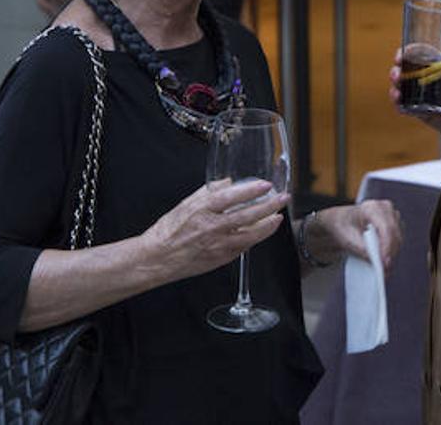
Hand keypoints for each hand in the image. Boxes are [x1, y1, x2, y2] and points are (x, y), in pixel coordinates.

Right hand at [139, 179, 288, 281]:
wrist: (157, 258)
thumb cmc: (168, 231)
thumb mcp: (186, 204)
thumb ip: (209, 192)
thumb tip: (229, 182)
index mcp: (202, 210)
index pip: (231, 197)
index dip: (250, 190)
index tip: (265, 185)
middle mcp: (212, 227)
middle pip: (247, 215)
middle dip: (269, 206)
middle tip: (282, 198)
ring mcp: (218, 245)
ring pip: (250, 234)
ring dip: (268, 225)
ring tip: (279, 216)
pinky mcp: (221, 258)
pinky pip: (244, 247)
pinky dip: (256, 238)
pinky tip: (263, 231)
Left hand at [306, 200, 403, 270]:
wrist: (342, 222)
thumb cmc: (343, 228)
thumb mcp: (348, 240)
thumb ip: (362, 250)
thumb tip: (376, 262)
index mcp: (371, 208)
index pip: (386, 228)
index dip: (387, 246)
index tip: (385, 263)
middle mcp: (385, 208)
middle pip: (394, 234)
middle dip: (390, 254)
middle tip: (384, 272)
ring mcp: (392, 215)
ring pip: (398, 238)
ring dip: (392, 254)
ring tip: (383, 270)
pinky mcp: (395, 224)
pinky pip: (397, 240)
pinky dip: (391, 252)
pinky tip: (384, 262)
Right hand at [388, 44, 440, 138]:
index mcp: (439, 65)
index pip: (419, 53)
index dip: (408, 52)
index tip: (402, 55)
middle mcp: (427, 78)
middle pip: (405, 69)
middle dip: (396, 70)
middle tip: (397, 73)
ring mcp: (422, 95)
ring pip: (402, 87)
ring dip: (395, 87)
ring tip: (398, 91)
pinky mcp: (421, 112)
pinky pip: (405, 107)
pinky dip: (398, 104)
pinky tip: (399, 102)